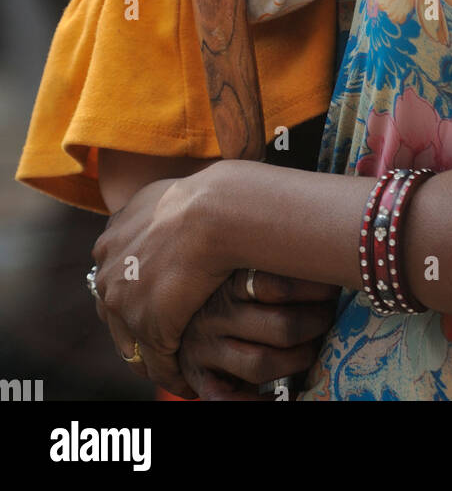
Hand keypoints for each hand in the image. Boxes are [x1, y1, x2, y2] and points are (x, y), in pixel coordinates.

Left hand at [92, 172, 233, 395]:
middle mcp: (108, 267)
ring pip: (133, 343)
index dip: (136, 296)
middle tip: (161, 349)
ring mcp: (123, 298)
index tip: (156, 307)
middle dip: (138, 332)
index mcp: (112, 236)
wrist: (215, 211)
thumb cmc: (209, 198)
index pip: (116, 278)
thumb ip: (158, 211)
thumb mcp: (170, 194)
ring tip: (177, 373)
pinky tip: (190, 384)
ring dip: (155, 360)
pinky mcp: (146, 325)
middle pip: (117, 313)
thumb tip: (173, 210)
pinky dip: (174, 376)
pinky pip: (158, 362)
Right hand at [177, 271, 338, 400]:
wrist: (175, 318)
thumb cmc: (226, 289)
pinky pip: (228, 400)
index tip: (334, 288)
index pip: (279, 284)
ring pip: (262, 363)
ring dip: (298, 361)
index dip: (316, 289)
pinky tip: (282, 393)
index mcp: (228, 282)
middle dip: (316, 324)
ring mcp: (205, 349)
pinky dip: (258, 402)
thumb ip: (271, 267)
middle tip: (328, 317)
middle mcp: (215, 314)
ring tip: (312, 351)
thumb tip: (328, 266)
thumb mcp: (241, 266)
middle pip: (281, 327)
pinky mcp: (200, 379)